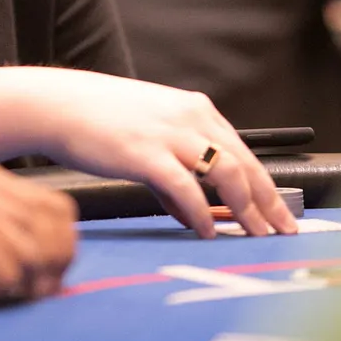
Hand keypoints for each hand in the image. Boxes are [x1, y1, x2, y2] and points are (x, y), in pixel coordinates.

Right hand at [26, 71, 297, 238]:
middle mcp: (191, 117)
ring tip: (253, 235)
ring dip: (244, 210)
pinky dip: (201, 213)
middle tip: (282, 233)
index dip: (267, 187)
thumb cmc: (100, 121)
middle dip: (268, 203)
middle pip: (245, 165)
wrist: (58, 105)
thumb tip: (193, 215)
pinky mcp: (147, 153)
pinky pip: (186, 188)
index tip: (282, 214)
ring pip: (226, 174)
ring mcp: (170, 134)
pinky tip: (205, 231)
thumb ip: (175, 174)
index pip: (244, 153)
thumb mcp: (149, 136)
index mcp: (195, 110)